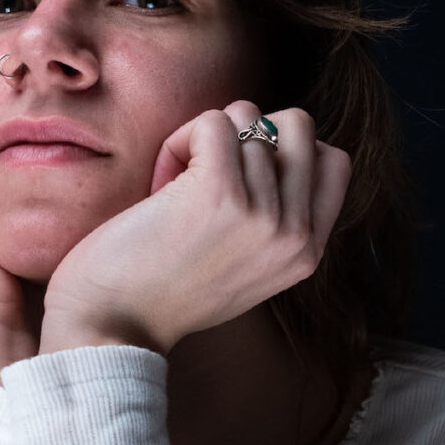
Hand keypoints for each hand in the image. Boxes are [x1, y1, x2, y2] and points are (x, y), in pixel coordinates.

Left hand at [41, 101, 351, 354]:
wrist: (111, 327)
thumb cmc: (162, 290)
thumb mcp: (244, 267)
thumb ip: (273, 220)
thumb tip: (270, 145)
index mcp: (306, 253)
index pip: (333, 161)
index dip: (283, 149)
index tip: (240, 177)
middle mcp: (294, 235)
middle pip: (298, 126)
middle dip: (247, 132)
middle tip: (208, 171)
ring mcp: (263, 214)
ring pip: (247, 117)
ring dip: (201, 142)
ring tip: (173, 191)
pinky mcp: (220, 193)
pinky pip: (213, 122)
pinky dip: (180, 140)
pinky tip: (160, 183)